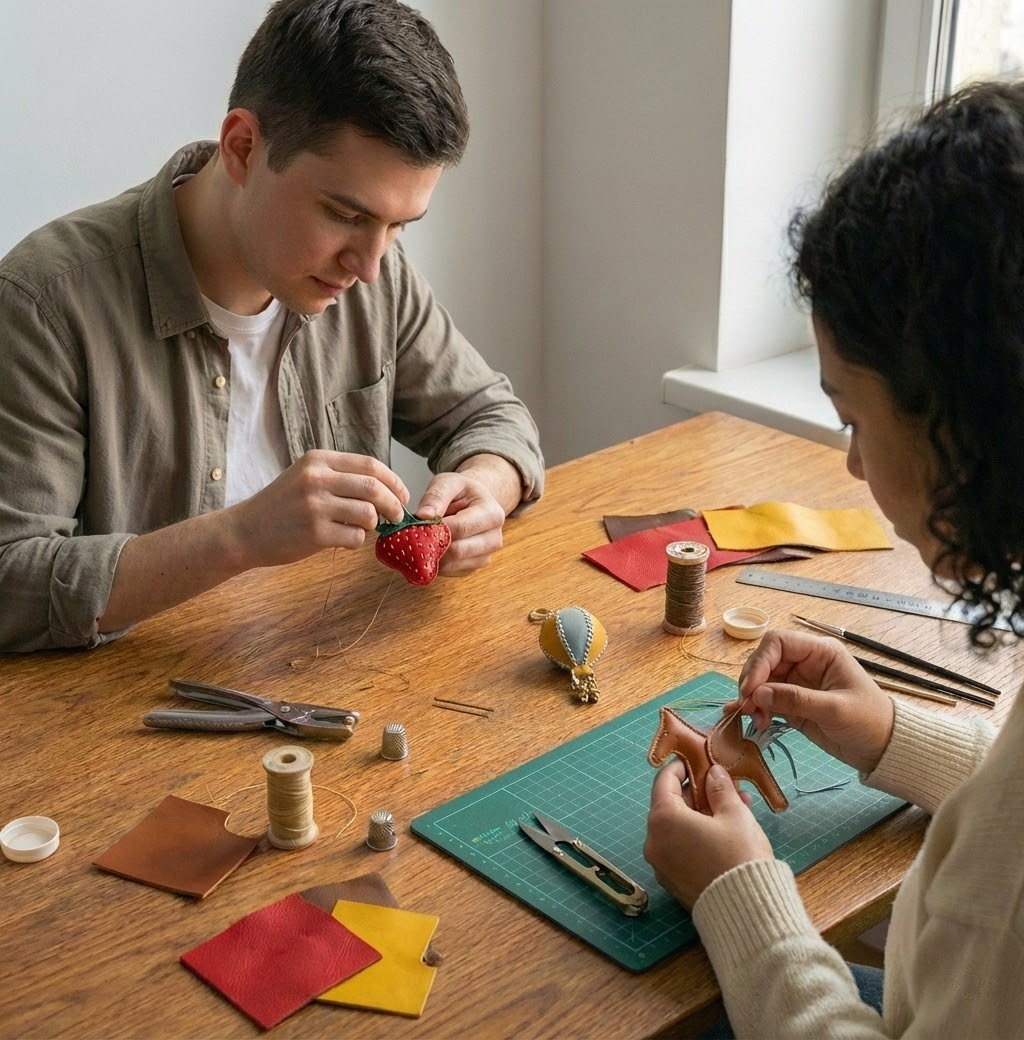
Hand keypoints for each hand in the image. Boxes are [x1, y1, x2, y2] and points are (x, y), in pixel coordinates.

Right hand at [226, 450, 407, 567]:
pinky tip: (342, 540)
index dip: (394, 481)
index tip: (402, 495)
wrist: (244, 531)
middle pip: (374, 488)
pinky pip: (355, 538)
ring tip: (360, 528)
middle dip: (394, 504)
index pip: (370, 465)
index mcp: (317, 460)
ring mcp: (315, 506)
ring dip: (373, 525)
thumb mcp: (306, 476)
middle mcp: (316, 479)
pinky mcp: (314, 534)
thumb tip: (387, 489)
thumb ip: (341, 477)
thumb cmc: (281, 506)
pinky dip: (356, 541)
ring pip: (368, 514)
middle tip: (397, 516)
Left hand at [415, 470, 508, 575]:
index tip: (418, 523)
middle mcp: (494, 539)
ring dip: (432, 556)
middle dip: (433, 544)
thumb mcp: (449, 482)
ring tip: (420, 541)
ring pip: (452, 565)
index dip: (436, 528)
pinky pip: (449, 572)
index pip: (461, 528)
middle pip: (458, 551)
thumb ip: (436, 495)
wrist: (475, 503)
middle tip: (414, 536)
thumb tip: (423, 516)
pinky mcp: (472, 568)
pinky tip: (428, 550)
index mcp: (492, 514)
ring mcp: (485, 557)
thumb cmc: (462, 493)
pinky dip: (435, 564)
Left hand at [644, 761, 772, 907]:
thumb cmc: (739, 856)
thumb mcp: (734, 814)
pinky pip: (680, 849)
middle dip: (697, 794)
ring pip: (677, 829)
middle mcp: (653, 841)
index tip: (697, 762)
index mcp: (663, 819)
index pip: (664, 781)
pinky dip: (696, 837)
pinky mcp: (672, 882)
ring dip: (701, 816)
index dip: (681, 768)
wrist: (747, 911)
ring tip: (734, 808)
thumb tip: (712, 773)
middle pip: (670, 806)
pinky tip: (725, 833)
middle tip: (723, 787)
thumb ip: (720, 789)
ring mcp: (660, 864)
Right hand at [735, 629, 894, 774]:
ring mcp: (797, 683)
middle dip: (752, 683)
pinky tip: (749, 719)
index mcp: (820, 652)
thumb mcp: (835, 709)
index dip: (759, 662)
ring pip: (761, 682)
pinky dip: (755, 708)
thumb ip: (796, 699)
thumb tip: (757, 694)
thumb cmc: (868, 721)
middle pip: (764, 661)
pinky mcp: (792, 703)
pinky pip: (765, 700)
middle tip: (748, 707)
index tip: (750, 689)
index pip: (778, 643)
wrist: (882, 749)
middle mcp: (805, 662)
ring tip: (756, 720)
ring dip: (752, 699)